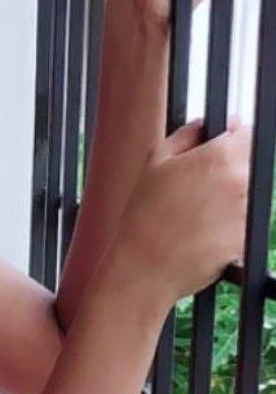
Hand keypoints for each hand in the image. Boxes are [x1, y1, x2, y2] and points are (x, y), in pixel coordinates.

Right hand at [115, 115, 251, 306]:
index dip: (233, 140)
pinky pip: (240, 226)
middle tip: (197, 191)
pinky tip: (199, 234)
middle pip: (248, 166)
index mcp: (221, 157)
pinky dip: (225, 228)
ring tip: (194, 216)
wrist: (145, 269)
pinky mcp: (244, 241)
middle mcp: (240, 183)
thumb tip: (209, 124)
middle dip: (228, 173)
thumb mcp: (156, 160)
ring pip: (245, 197)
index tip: (220, 149)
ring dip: (227, 202)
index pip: (248, 134)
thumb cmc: (145, 216)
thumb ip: (189, 132)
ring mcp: (245, 214)